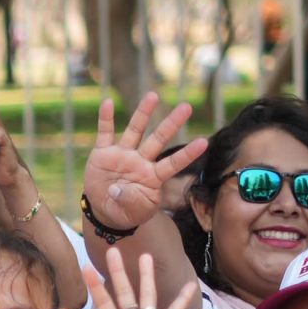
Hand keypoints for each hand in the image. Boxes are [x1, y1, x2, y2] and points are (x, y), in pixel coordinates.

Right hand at [81, 92, 205, 231]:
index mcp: (154, 177)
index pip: (174, 163)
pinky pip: (105, 133)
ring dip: (143, 113)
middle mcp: (141, 161)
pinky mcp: (103, 153)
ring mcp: (123, 155)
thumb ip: (132, 201)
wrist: (105, 209)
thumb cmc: (127, 211)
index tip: (203, 142)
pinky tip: (108, 103)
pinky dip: (106, 118)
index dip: (187, 154)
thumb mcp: (134, 212)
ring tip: (153, 95)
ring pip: (135, 130)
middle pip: (158, 139)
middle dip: (172, 124)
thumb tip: (118, 189)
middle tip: (187, 107)